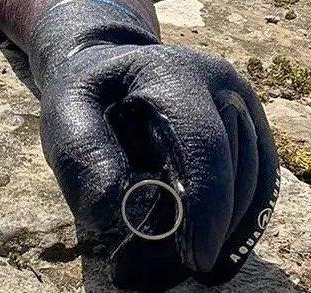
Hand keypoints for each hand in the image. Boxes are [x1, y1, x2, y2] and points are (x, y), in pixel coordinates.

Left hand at [40, 43, 279, 289]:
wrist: (105, 63)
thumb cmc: (84, 94)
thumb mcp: (66, 114)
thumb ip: (86, 156)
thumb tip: (119, 212)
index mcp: (170, 73)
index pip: (203, 143)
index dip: (205, 204)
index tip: (194, 255)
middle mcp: (217, 81)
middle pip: (235, 164)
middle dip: (217, 222)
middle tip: (190, 265)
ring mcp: (240, 98)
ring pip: (255, 174)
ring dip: (233, 223)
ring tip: (199, 258)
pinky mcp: (249, 120)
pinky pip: (261, 175)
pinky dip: (245, 214)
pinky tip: (221, 245)